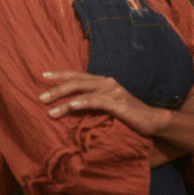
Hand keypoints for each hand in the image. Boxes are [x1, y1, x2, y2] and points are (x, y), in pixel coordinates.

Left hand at [39, 71, 164, 136]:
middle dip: (57, 88)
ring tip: (49, 108)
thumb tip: (72, 106)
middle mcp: (106, 82)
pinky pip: (96, 101)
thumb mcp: (107, 106)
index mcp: (102, 82)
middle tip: (41, 97)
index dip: (60, 74)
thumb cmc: (128, 115)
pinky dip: (82, 102)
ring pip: (83, 91)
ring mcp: (113, 91)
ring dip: (64, 99)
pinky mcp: (118, 103)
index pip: (77, 74)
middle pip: (76, 81)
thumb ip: (93, 102)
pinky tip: (71, 106)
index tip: (43, 76)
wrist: (152, 120)